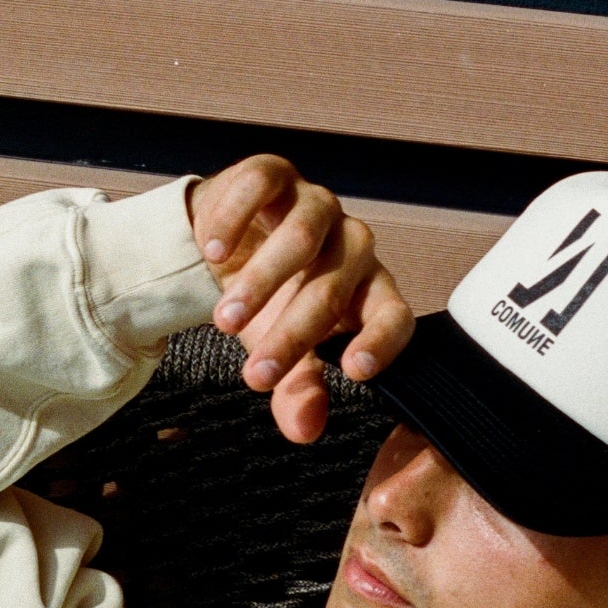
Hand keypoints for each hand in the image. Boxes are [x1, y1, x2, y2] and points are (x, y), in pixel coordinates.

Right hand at [186, 156, 414, 442]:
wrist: (224, 249)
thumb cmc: (269, 306)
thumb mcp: (281, 355)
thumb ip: (298, 393)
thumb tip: (306, 431)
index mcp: (367, 294)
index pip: (394, 316)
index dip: (380, 341)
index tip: (354, 371)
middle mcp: (352, 246)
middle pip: (334, 287)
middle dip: (293, 335)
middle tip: (256, 375)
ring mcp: (317, 205)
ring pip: (302, 236)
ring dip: (262, 282)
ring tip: (225, 320)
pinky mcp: (276, 175)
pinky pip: (263, 186)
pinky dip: (235, 220)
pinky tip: (212, 252)